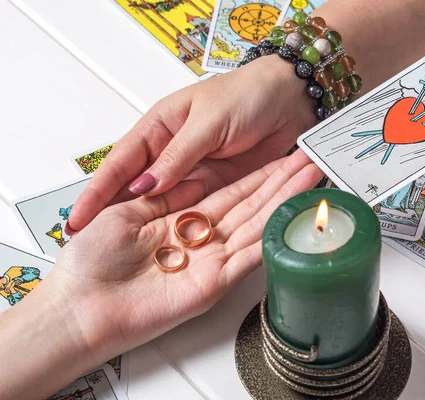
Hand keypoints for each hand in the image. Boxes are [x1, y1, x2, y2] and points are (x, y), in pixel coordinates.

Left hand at [46, 151, 321, 368]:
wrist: (83, 305)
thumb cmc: (92, 261)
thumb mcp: (125, 212)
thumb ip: (163, 196)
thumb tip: (191, 177)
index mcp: (181, 220)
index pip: (230, 193)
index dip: (258, 176)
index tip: (281, 160)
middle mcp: (201, 240)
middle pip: (251, 206)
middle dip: (281, 184)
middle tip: (309, 164)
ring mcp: (211, 261)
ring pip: (256, 225)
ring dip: (284, 202)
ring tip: (310, 179)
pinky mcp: (214, 284)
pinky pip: (249, 258)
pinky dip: (272, 237)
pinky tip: (293, 217)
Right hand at [66, 56, 314, 233]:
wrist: (291, 99)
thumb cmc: (247, 95)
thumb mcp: (208, 123)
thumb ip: (178, 155)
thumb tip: (145, 185)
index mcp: (160, 129)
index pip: (121, 165)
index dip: (98, 192)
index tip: (77, 219)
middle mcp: (173, 154)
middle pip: (137, 191)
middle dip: (115, 218)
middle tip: (94, 248)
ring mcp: (196, 173)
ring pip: (164, 204)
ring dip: (146, 227)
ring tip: (124, 254)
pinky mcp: (219, 187)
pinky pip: (199, 208)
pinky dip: (182, 224)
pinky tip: (168, 245)